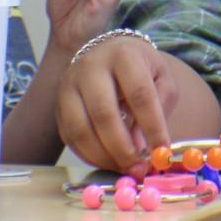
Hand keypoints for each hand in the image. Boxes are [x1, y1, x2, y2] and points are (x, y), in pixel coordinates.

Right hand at [56, 36, 178, 172]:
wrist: (106, 52)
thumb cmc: (139, 67)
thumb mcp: (160, 77)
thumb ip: (161, 106)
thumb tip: (150, 147)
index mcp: (124, 56)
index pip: (140, 94)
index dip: (152, 126)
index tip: (162, 151)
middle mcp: (91, 67)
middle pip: (104, 113)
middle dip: (123, 148)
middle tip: (139, 168)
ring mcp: (69, 86)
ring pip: (80, 129)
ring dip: (104, 157)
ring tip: (125, 168)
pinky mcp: (58, 106)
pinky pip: (70, 138)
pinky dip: (89, 156)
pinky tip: (108, 162)